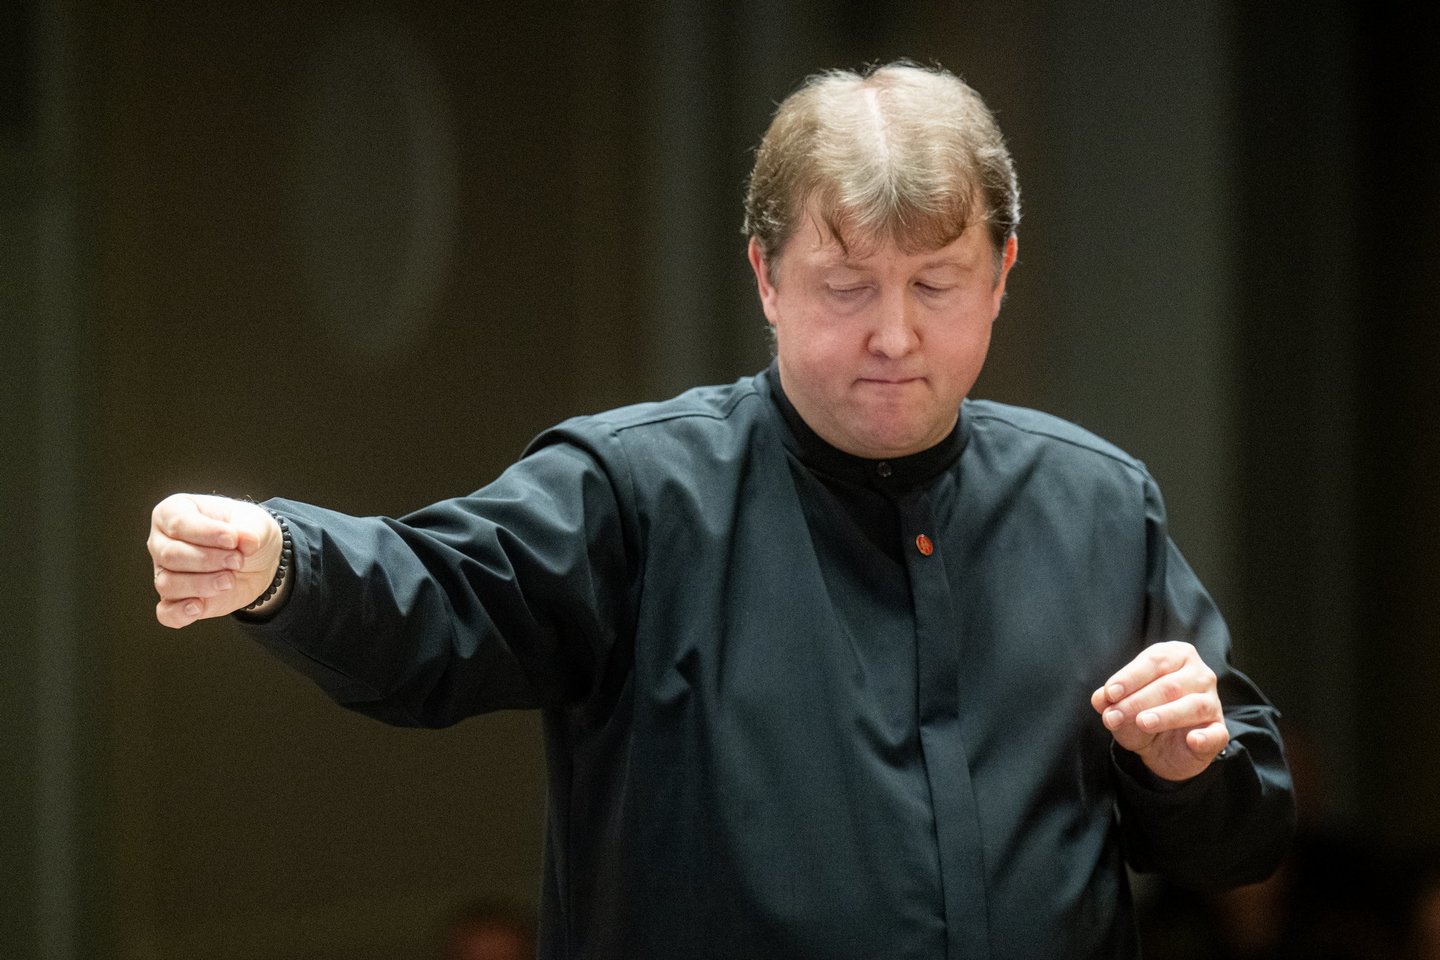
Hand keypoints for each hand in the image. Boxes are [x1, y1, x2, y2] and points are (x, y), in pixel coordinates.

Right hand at [148, 493, 282, 627]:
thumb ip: (250, 529)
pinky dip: (180, 613)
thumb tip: (247, 541)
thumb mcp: (254, 521)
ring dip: (203, 584)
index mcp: (173, 513)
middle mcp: (162, 543)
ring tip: (230, 579)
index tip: (233, 539)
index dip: (206, 533)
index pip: (177, 523)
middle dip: (208, 560)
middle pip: (170, 555)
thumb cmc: (245, 531)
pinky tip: (199, 607)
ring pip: (168, 583)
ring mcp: (165, 573)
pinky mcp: (176, 600)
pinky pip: (166, 612)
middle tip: (237, 560)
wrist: (257, 559)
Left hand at [1091, 641, 1228, 781]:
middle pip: (1169, 684)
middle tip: (1114, 716)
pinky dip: (1205, 737)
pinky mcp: (1218, 731)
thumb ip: (1110, 700)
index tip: (1110, 693)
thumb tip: (1100, 699)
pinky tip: (1192, 740)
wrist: (1162, 748)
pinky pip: (1216, 733)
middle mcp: (1199, 674)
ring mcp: (1213, 702)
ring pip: (1193, 706)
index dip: (1130, 677)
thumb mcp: (1121, 706)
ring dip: (1166, 715)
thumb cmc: (1143, 713)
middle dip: (1138, 701)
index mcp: (1176, 656)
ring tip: (1143, 723)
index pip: (1154, 661)